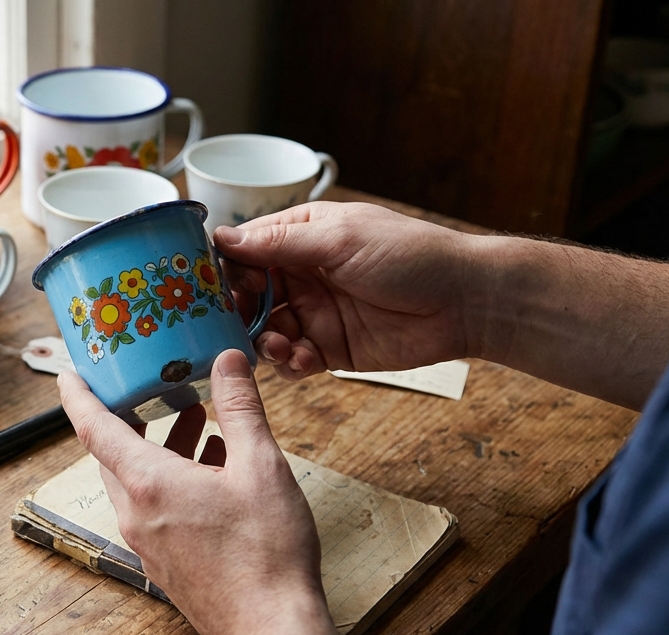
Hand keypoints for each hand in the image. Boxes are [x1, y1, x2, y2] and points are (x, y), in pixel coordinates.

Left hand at [59, 352, 407, 634]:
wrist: (271, 632)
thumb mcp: (261, 467)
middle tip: (150, 387)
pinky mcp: (164, 563)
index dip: (78, 395)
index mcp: (149, 484)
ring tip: (196, 420)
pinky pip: (154, 509)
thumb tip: (227, 360)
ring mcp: (147, 543)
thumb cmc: (266, 553)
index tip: (68, 373)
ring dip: (159, 448)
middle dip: (130, 417)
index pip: (94, 428)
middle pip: (114, 454)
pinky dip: (171, 479)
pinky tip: (212, 470)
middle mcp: (136, 514)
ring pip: (137, 482)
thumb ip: (241, 408)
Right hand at [216, 201, 479, 380]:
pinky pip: (292, 360)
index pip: (245, 250)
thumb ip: (279, 243)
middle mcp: (302, 275)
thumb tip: (223, 238)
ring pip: (264, 331)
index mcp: (302, 237)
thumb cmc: (411, 255)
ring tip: (276, 344)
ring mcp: (314, 313)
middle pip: (246, 295)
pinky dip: (289, 363)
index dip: (222, 267)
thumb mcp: (340, 239)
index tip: (203, 285)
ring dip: (262, 340)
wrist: (465, 301)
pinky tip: (301, 359)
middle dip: (235, 310)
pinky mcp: (329, 349)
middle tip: (231, 321)